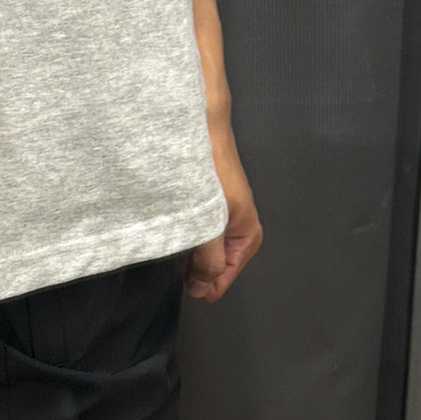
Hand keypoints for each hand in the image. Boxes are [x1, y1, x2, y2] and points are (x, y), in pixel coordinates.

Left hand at [186, 115, 262, 303]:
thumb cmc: (211, 168)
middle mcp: (238, 226)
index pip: (230, 273)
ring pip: (207, 248)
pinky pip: (199, 233)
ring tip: (175, 263)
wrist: (201, 128)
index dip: (210, 285)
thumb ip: (209, 257)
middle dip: (200, 272)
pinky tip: (173, 243)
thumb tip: (204, 286)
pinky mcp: (207, 205)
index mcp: (247, 232)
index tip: (192, 291)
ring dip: (191, 257)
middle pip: (219, 263)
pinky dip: (187, 241)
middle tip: (181, 279)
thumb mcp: (210, 221)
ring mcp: (222, 215)